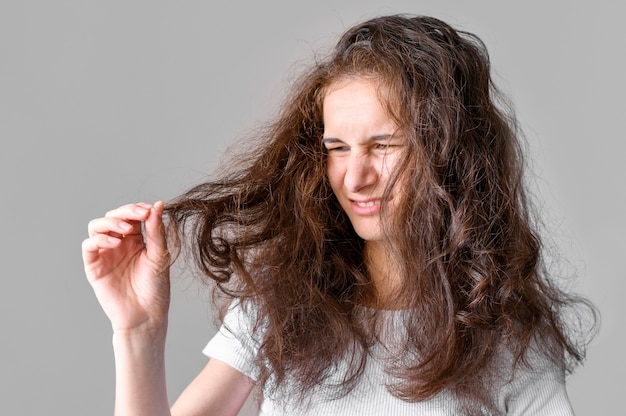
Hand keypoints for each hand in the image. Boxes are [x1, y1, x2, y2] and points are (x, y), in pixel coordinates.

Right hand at [82, 201, 170, 334]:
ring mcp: (105, 254)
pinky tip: (114, 243)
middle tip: (139, 214)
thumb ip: (156, 231)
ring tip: (125, 229)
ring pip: (97, 226)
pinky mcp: (94, 266)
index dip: (138, 208)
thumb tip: (158, 205)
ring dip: (110, 222)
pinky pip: (88, 246)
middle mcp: (119, 244)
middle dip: (126, 211)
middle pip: (113, 216)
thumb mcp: (159, 256)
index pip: (132, 215)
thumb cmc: (156, 288)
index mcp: (136, 239)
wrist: (146, 315)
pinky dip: (98, 239)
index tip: (149, 209)